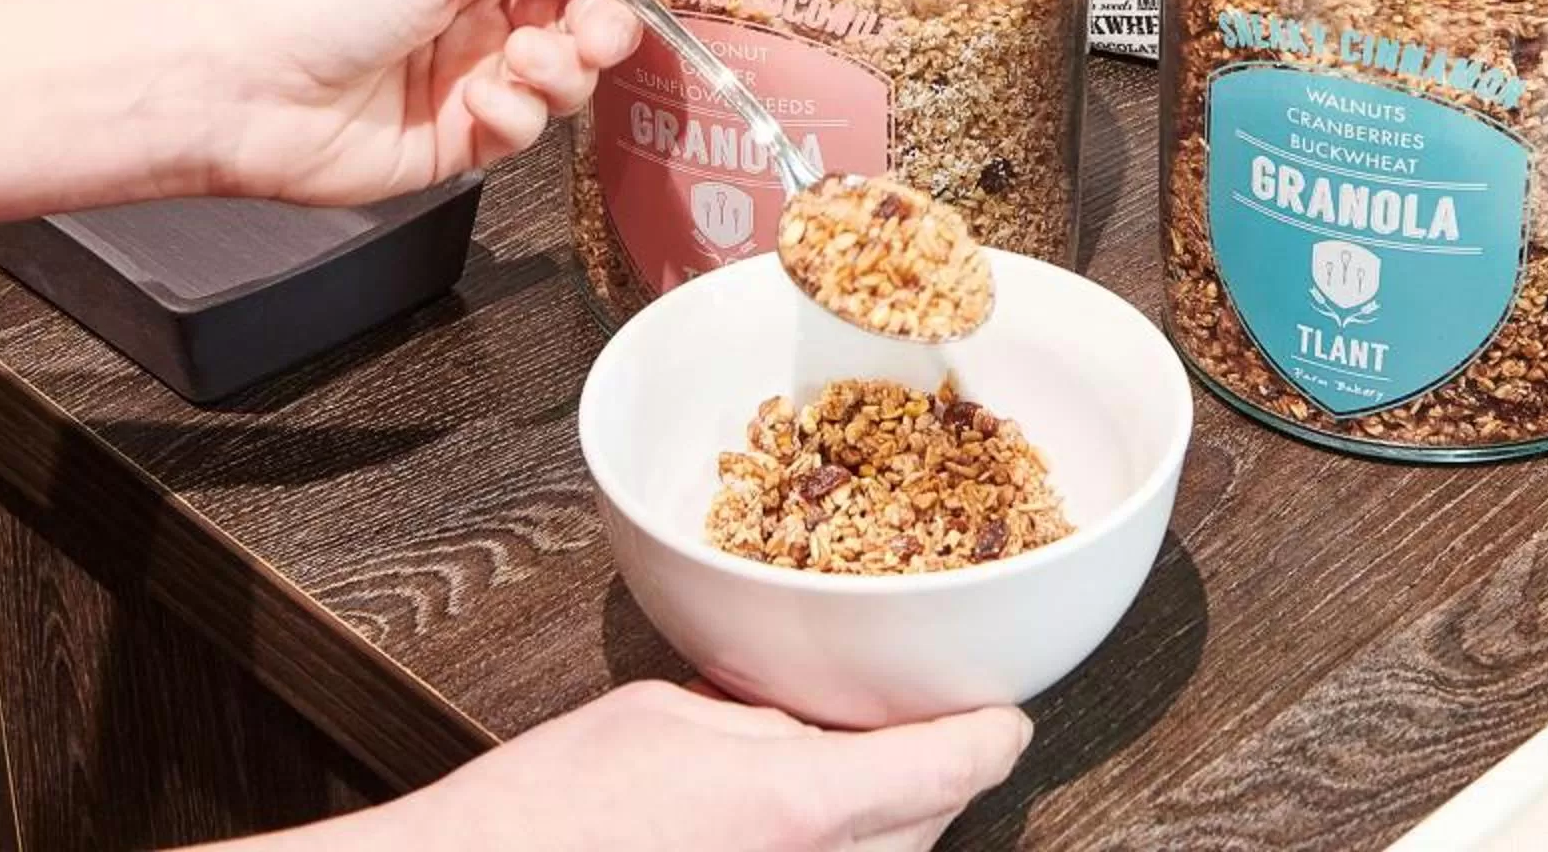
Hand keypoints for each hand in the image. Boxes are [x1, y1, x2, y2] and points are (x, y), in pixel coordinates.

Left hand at [184, 0, 671, 205]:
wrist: (236, 85)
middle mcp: (473, 8)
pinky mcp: (456, 137)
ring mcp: (467, 73)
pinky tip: (481, 101)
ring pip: (566, 76)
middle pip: (585, 13)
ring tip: (519, 60)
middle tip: (592, 25)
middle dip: (603, 19)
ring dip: (560, 67)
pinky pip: (525, 129)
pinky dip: (518, 114)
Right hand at [228, 681, 1029, 851]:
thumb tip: (795, 709)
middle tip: (924, 731)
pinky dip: (835, 849)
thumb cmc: (544, 815)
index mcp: (798, 804)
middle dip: (935, 777)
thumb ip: (753, 713)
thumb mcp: (662, 717)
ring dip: (889, 823)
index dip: (988, 733)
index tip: (1002, 716)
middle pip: (929, 824)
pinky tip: (788, 828)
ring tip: (852, 777)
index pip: (950, 767)